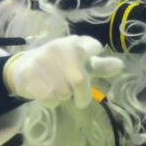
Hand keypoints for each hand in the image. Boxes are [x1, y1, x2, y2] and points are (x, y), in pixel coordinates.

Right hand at [3, 35, 122, 109]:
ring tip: (59, 89)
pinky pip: (48, 97)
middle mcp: (58, 47)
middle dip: (82, 95)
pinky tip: (47, 94)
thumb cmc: (62, 66)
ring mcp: (41, 59)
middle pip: (79, 80)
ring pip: (63, 92)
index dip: (93, 53)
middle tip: (80, 99)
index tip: (89, 58)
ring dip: (64, 97)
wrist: (25, 67)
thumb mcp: (83, 64)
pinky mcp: (28, 73)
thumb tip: (120, 65)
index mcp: (75, 43)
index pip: (92, 46)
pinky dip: (51, 102)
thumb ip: (101, 66)